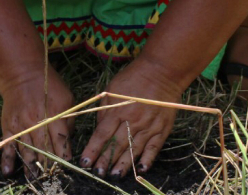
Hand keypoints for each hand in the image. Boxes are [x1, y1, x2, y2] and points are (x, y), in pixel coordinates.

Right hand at [0, 66, 74, 176]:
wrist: (22, 73)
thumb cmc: (49, 85)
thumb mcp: (67, 97)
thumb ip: (69, 119)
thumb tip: (69, 139)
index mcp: (54, 115)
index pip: (61, 141)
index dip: (64, 156)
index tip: (67, 168)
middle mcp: (37, 122)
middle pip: (44, 149)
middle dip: (49, 165)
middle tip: (52, 177)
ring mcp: (21, 125)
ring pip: (27, 151)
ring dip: (31, 167)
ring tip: (36, 179)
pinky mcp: (9, 126)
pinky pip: (8, 145)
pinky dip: (7, 159)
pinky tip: (9, 172)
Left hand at [80, 58, 185, 177]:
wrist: (161, 72)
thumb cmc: (133, 78)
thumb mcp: (111, 89)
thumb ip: (104, 110)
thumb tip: (99, 129)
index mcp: (117, 110)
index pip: (101, 135)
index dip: (93, 150)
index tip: (85, 162)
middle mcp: (132, 121)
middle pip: (116, 145)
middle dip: (106, 161)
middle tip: (98, 173)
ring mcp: (148, 126)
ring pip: (134, 150)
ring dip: (123, 164)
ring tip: (115, 176)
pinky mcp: (162, 129)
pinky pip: (154, 148)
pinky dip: (148, 159)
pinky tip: (141, 169)